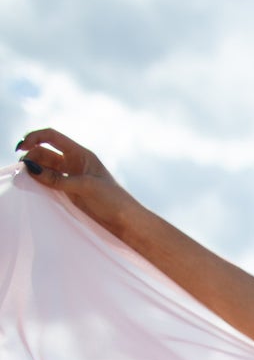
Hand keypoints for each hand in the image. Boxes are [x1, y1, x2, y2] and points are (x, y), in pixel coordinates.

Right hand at [14, 128, 130, 229]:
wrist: (126, 222)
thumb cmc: (112, 200)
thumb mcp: (84, 187)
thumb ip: (57, 179)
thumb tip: (31, 168)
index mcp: (81, 154)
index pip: (52, 137)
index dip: (34, 137)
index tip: (21, 148)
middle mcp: (74, 162)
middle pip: (45, 152)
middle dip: (31, 156)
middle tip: (23, 170)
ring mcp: (70, 177)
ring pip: (45, 167)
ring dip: (34, 170)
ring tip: (25, 179)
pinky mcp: (69, 192)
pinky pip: (49, 182)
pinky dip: (39, 182)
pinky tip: (33, 186)